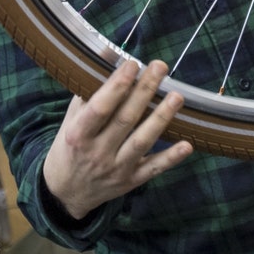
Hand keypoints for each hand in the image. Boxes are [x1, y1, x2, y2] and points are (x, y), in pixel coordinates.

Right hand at [42, 60, 193, 220]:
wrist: (66, 192)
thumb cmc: (69, 147)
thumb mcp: (69, 122)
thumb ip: (87, 95)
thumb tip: (108, 61)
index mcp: (78, 135)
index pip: (100, 108)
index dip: (117, 86)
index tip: (132, 64)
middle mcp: (97, 152)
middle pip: (125, 119)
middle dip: (144, 91)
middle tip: (160, 67)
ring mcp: (116, 168)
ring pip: (142, 141)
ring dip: (161, 118)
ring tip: (177, 96)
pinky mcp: (131, 181)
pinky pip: (153, 168)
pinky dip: (171, 158)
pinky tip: (187, 145)